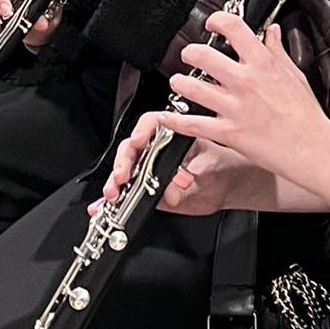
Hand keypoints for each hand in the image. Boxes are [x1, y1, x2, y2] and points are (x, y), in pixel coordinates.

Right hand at [99, 110, 251, 216]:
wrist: (226, 187)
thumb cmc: (221, 169)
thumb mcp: (208, 175)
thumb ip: (189, 184)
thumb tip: (171, 190)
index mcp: (175, 135)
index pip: (152, 124)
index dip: (142, 131)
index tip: (138, 142)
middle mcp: (158, 149)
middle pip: (132, 147)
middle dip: (123, 161)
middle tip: (123, 175)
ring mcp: (150, 168)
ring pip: (125, 168)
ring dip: (115, 180)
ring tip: (113, 191)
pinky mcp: (145, 188)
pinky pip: (126, 190)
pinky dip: (112, 198)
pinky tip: (103, 204)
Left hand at [162, 14, 329, 193]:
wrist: (311, 148)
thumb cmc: (306, 115)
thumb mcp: (295, 75)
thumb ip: (278, 51)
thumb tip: (271, 31)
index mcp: (262, 64)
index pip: (233, 28)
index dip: (217, 20)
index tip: (212, 23)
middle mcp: (245, 81)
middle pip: (203, 56)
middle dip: (190, 53)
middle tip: (189, 55)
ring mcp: (235, 107)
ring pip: (193, 88)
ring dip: (180, 83)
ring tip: (178, 82)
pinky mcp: (228, 132)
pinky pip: (193, 124)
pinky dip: (174, 120)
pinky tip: (166, 116)